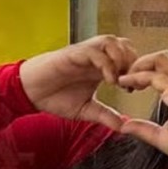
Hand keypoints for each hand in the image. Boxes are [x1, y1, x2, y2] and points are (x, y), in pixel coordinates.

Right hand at [19, 35, 138, 130]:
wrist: (30, 93)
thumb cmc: (55, 98)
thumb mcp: (86, 110)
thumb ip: (105, 115)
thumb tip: (124, 127)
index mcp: (100, 68)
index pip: (127, 57)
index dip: (135, 71)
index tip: (136, 89)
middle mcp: (95, 57)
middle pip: (124, 45)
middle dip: (132, 62)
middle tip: (132, 83)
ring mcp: (84, 53)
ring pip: (111, 41)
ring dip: (120, 58)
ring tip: (120, 80)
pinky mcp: (72, 54)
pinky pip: (94, 51)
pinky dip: (106, 64)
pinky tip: (109, 81)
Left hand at [115, 51, 167, 163]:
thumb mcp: (160, 136)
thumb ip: (143, 128)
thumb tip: (125, 126)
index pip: (165, 70)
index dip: (145, 72)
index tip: (129, 85)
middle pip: (163, 57)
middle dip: (141, 62)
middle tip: (126, 77)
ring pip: (160, 58)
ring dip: (140, 64)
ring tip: (126, 77)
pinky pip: (154, 76)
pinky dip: (137, 76)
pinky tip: (126, 83)